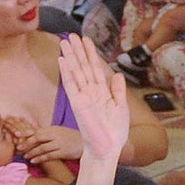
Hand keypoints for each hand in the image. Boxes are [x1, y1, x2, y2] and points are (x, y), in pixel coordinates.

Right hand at [58, 33, 130, 159]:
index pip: (96, 68)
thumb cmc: (114, 132)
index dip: (91, 53)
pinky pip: (71, 85)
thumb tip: (117, 74)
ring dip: (71, 56)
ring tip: (65, 41)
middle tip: (71, 35)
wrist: (108, 149)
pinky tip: (62, 60)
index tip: (87, 39)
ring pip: (76, 72)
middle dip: (78, 50)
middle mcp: (91, 92)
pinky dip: (67, 72)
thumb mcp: (121, 108)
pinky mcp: (78, 104)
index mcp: (102, 92)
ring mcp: (83, 97)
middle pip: (83, 66)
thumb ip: (118, 91)